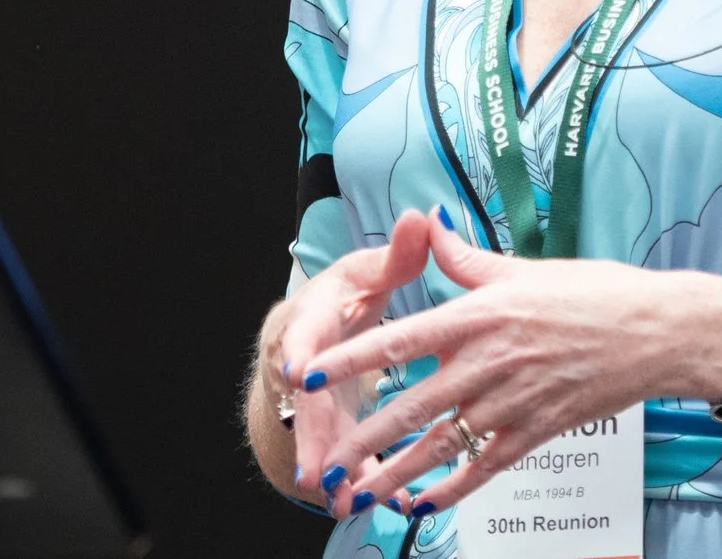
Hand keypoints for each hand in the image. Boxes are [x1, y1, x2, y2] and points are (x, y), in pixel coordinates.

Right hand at [275, 207, 440, 513]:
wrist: (318, 331)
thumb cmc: (344, 298)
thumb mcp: (367, 272)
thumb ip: (397, 254)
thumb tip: (421, 217)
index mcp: (314, 316)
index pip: (304, 331)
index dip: (301, 351)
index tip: (300, 373)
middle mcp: (306, 361)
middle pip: (305, 399)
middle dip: (310, 436)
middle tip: (315, 471)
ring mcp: (314, 398)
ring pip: (319, 435)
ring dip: (328, 467)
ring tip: (338, 501)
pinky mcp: (329, 424)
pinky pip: (341, 453)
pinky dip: (355, 477)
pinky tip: (370, 504)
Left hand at [294, 212, 721, 518]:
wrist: (657, 332)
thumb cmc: (595, 293)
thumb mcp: (523, 267)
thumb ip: (464, 257)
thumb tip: (425, 224)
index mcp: (480, 314)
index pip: (401, 338)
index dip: (351, 358)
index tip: (311, 373)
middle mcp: (489, 361)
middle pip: (412, 404)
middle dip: (363, 436)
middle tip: (323, 460)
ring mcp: (513, 401)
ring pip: (442, 444)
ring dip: (396, 472)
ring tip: (359, 491)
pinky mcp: (536, 430)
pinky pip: (485, 467)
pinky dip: (452, 489)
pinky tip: (422, 505)